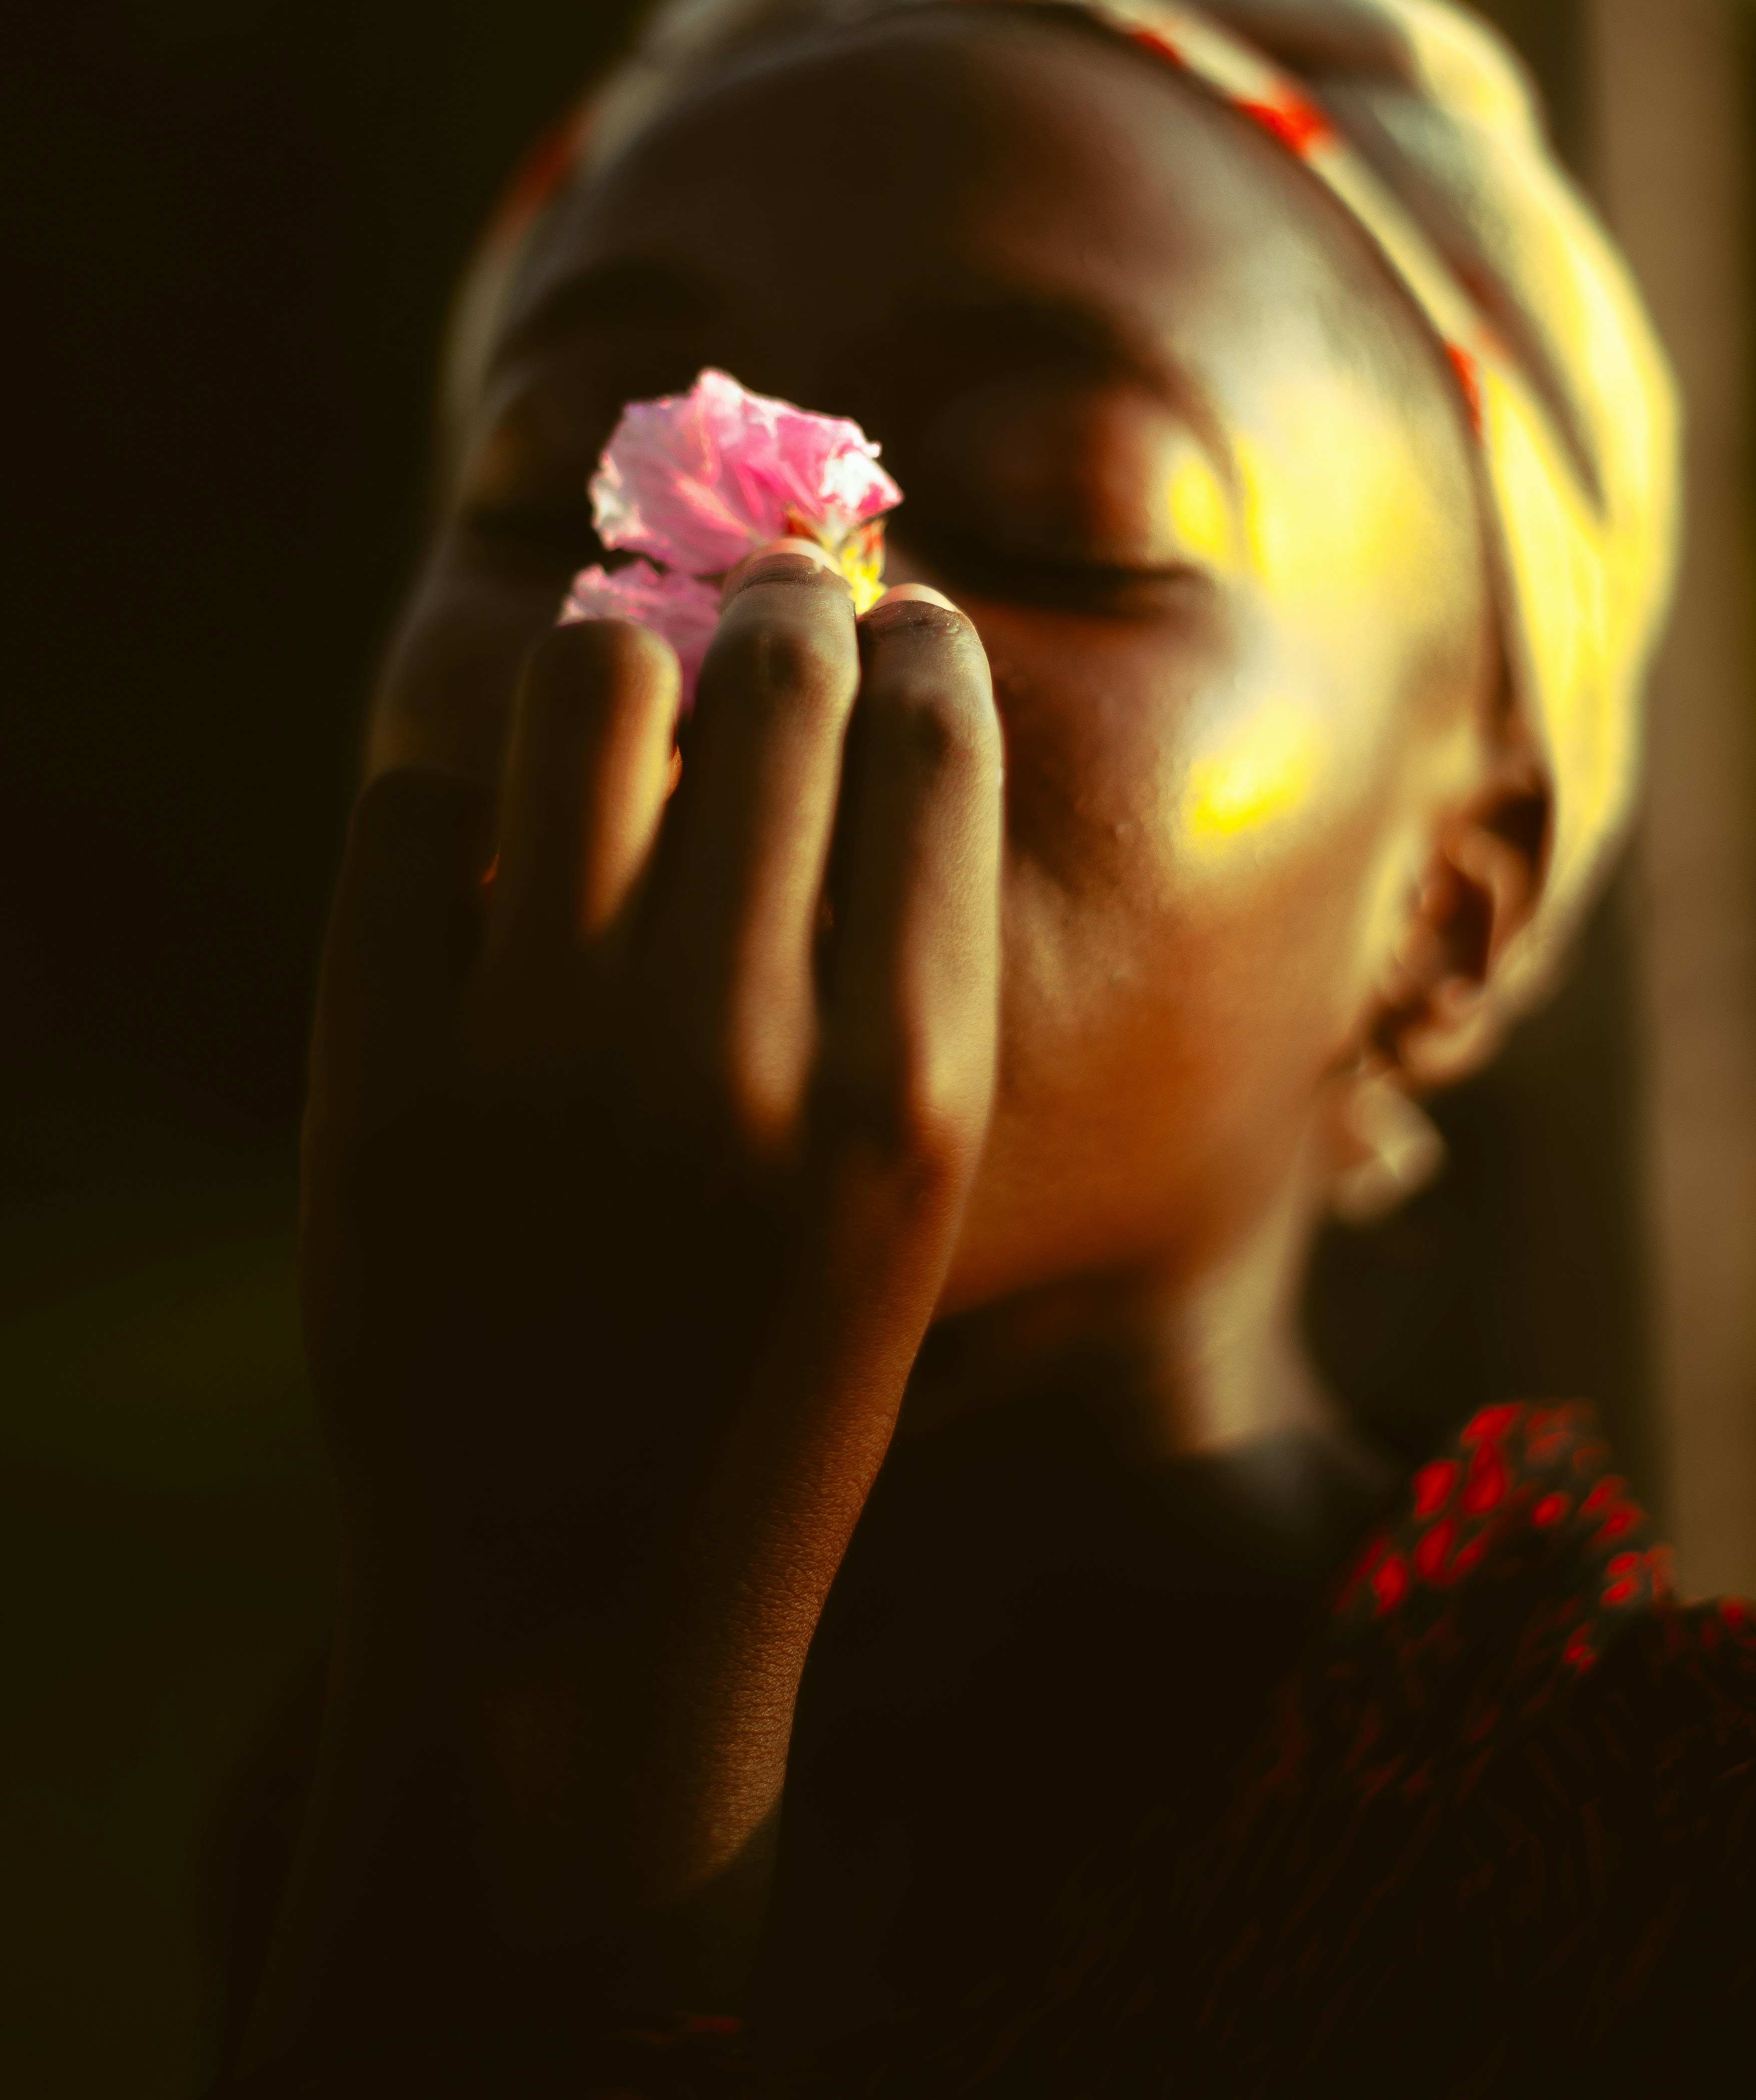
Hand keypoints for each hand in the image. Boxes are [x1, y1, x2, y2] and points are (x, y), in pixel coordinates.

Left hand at [250, 553, 1000, 2052]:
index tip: (901, 620)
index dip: (918, 642)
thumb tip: (860, 669)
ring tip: (627, 686)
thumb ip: (899, 946)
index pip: (934, 733)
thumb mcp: (904, 1181)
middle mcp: (737, 1048)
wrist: (575, 1603)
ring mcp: (539, 1056)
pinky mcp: (375, 1075)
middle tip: (773, 598)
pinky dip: (464, 799)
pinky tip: (500, 851)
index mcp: (910, 1083)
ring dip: (621, 652)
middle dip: (786, 599)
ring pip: (585, 682)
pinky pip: (416, 809)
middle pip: (774, 672)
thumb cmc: (776, 1368)